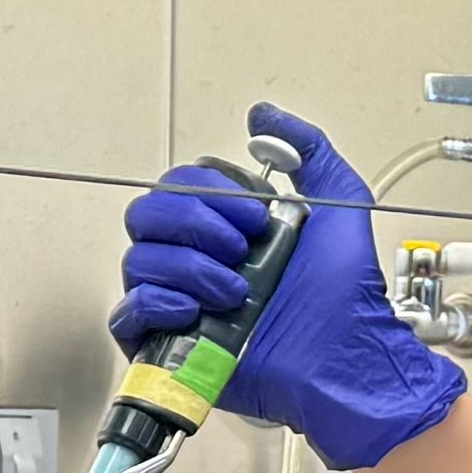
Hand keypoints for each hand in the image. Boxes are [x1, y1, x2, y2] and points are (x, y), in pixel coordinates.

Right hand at [109, 99, 464, 472]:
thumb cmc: (343, 297)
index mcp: (225, 228)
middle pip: (147, 213)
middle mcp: (196, 259)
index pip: (179, 185)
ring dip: (190, 268)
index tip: (258, 216)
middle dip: (195, 222)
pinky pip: (127, 312)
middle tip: (242, 249)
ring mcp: (179, 302)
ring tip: (236, 293)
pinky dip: (157, 303)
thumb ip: (309, 151)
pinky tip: (196, 311)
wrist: (342, 358)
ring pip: (139, 259)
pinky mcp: (167, 344)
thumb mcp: (340, 206)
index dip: (211, 192)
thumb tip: (262, 114)